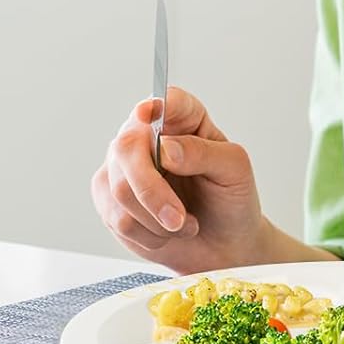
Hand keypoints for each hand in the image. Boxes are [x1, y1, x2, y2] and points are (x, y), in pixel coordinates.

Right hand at [90, 84, 267, 275]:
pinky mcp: (109, 200)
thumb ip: (204, 153)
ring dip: (156, 220)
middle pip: (127, 149)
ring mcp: (122, 167)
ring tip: (182, 222)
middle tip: (179, 218)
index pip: (166, 102)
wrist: (223, 241)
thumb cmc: (231, 197)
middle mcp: (145, 136)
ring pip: (120, 191)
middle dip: (152, 191)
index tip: (148, 112)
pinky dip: (148, 235)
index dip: (155, 106)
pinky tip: (165, 231)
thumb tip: (167, 148)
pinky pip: (117, 218)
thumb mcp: (234, 170)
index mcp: (182, 118)